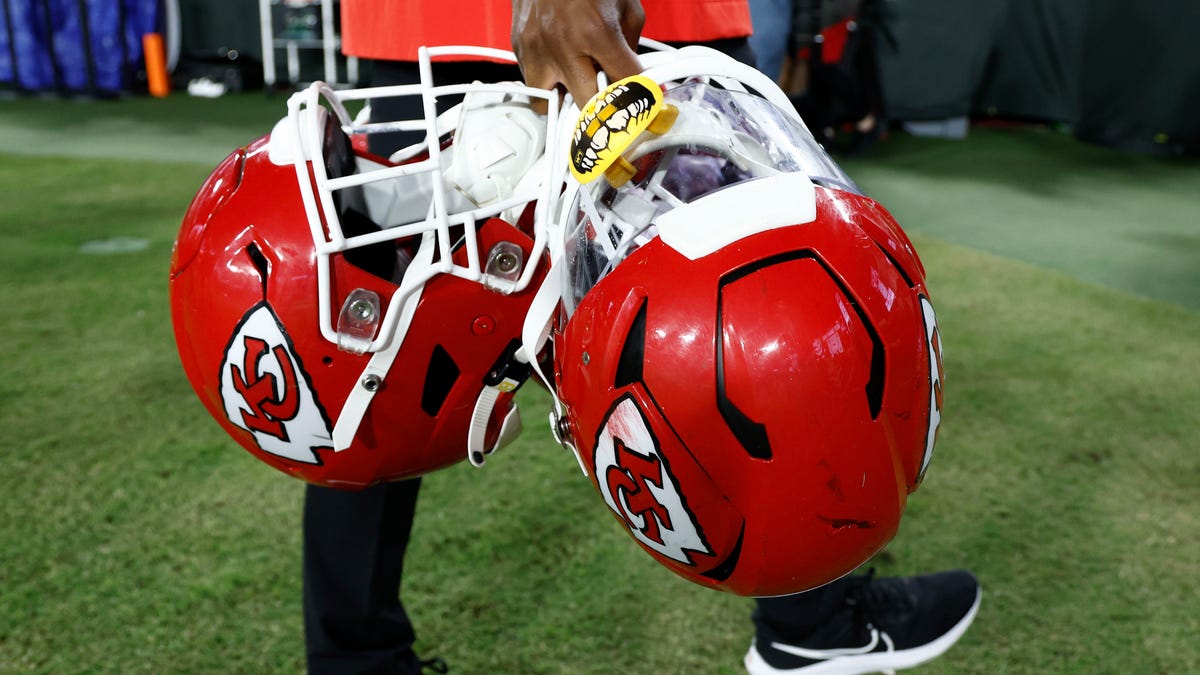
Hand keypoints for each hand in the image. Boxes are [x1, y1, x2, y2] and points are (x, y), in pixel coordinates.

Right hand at [511, 0, 644, 107]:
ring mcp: (537, 49)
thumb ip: (632, 46)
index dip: (637, 95)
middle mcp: (564, 45)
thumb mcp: (626, 6)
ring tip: (577, 87)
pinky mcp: (520, 47)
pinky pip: (533, 81)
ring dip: (566, 100)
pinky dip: (548, 81)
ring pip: (550, 103)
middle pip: (587, 105)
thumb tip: (635, 77)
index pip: (624, 84)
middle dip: (601, 106)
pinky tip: (559, 65)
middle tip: (608, 100)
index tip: (639, 101)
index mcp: (597, 32)